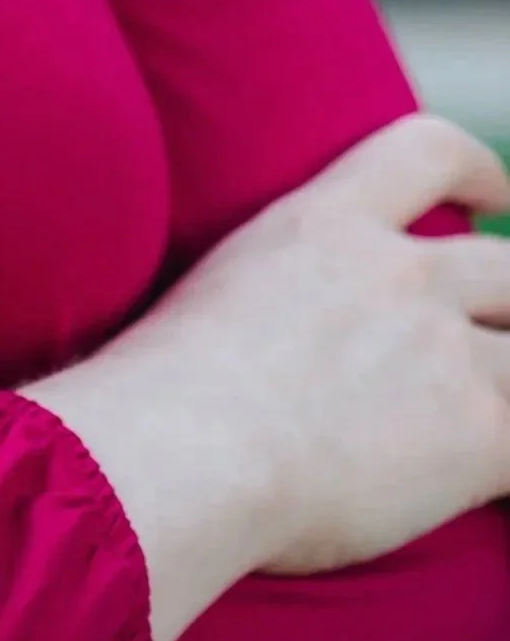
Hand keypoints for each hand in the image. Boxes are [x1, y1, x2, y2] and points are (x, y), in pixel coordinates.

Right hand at [21, 114, 509, 640]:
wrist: (185, 451)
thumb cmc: (165, 394)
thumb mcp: (222, 291)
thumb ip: (277, 291)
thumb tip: (279, 339)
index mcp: (325, 222)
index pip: (428, 151)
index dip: (478, 170)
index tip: (494, 197)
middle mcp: (398, 274)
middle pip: (507, 267)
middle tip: (504, 328)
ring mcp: (442, 348)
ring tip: (493, 415)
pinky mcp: (477, 432)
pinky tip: (496, 489)